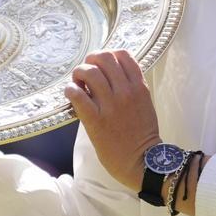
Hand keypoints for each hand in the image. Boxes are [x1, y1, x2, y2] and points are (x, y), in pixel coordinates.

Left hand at [65, 50, 160, 191]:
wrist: (142, 161)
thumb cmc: (143, 135)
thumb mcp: (145, 104)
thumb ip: (131, 87)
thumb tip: (109, 75)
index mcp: (139, 87)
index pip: (123, 55)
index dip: (109, 54)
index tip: (101, 63)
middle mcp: (125, 92)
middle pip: (104, 58)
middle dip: (91, 60)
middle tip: (86, 71)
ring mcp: (110, 105)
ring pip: (89, 73)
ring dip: (79, 73)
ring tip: (77, 82)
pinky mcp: (95, 120)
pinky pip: (77, 95)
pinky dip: (70, 90)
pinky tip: (71, 94)